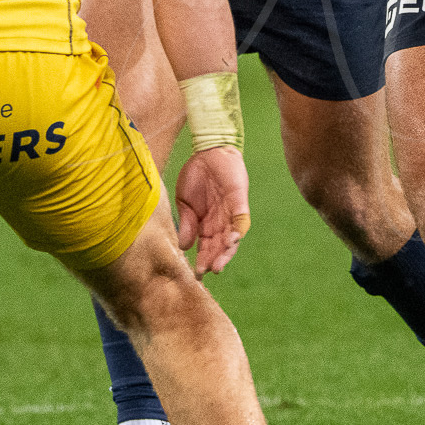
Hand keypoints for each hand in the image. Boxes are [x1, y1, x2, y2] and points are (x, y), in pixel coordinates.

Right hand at [174, 145, 250, 275]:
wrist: (207, 151)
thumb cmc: (196, 176)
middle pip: (220, 246)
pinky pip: (241, 218)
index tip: (197, 273)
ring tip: (220, 264)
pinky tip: (232, 240)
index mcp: (206, 223)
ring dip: (227, 251)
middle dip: (215, 260)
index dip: (203, 259)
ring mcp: (231, 212)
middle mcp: (220, 221)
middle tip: (208, 272)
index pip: (207, 246)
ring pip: (232, 236)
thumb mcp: (185, 203)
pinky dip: (238, 230)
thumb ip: (186, 223)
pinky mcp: (239, 200)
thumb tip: (183, 246)